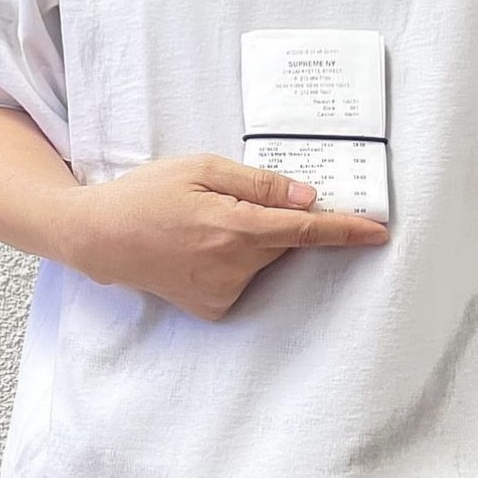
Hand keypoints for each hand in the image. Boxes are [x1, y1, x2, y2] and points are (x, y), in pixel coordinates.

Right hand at [63, 152, 388, 320]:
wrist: (98, 237)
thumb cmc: (148, 193)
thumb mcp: (202, 168)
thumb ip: (259, 184)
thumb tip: (308, 198)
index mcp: (234, 228)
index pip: (306, 231)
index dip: (346, 230)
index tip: (379, 232)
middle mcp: (233, 267)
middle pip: (284, 241)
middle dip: (276, 220)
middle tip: (230, 201)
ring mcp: (222, 293)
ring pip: (262, 260)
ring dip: (249, 238)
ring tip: (201, 223)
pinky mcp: (212, 308)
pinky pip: (242, 278)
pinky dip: (234, 260)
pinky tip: (198, 248)